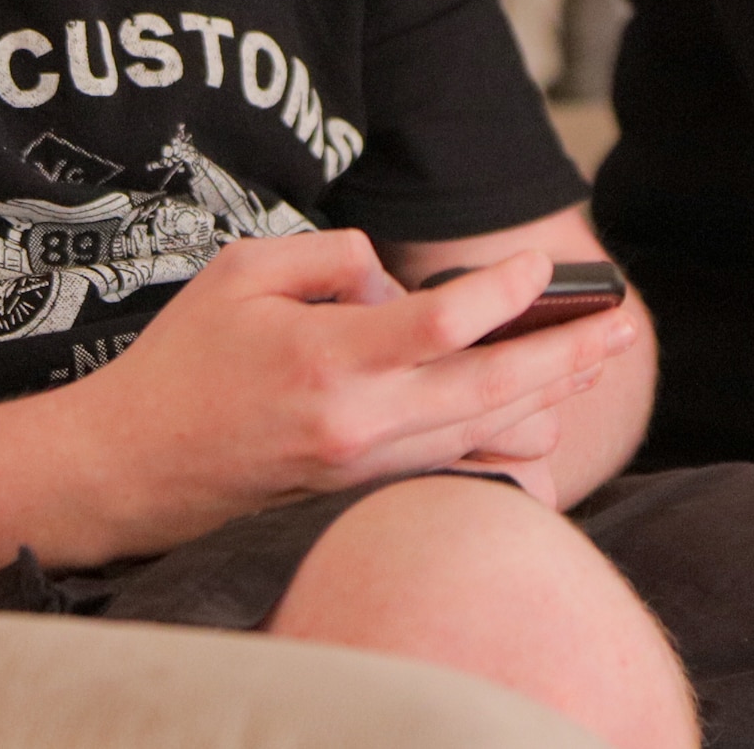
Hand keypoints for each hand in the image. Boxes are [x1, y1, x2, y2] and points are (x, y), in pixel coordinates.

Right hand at [64, 230, 632, 551]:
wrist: (132, 469)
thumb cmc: (183, 361)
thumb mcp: (243, 271)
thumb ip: (334, 258)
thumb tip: (396, 282)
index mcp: (329, 361)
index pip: (445, 323)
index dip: (507, 289)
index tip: (541, 261)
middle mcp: (359, 424)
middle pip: (494, 389)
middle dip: (568, 352)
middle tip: (622, 320)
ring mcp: (365, 470)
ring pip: (488, 435)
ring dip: (551, 395)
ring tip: (596, 356)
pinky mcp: (362, 494)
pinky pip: (457, 469)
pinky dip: (508, 441)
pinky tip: (543, 416)